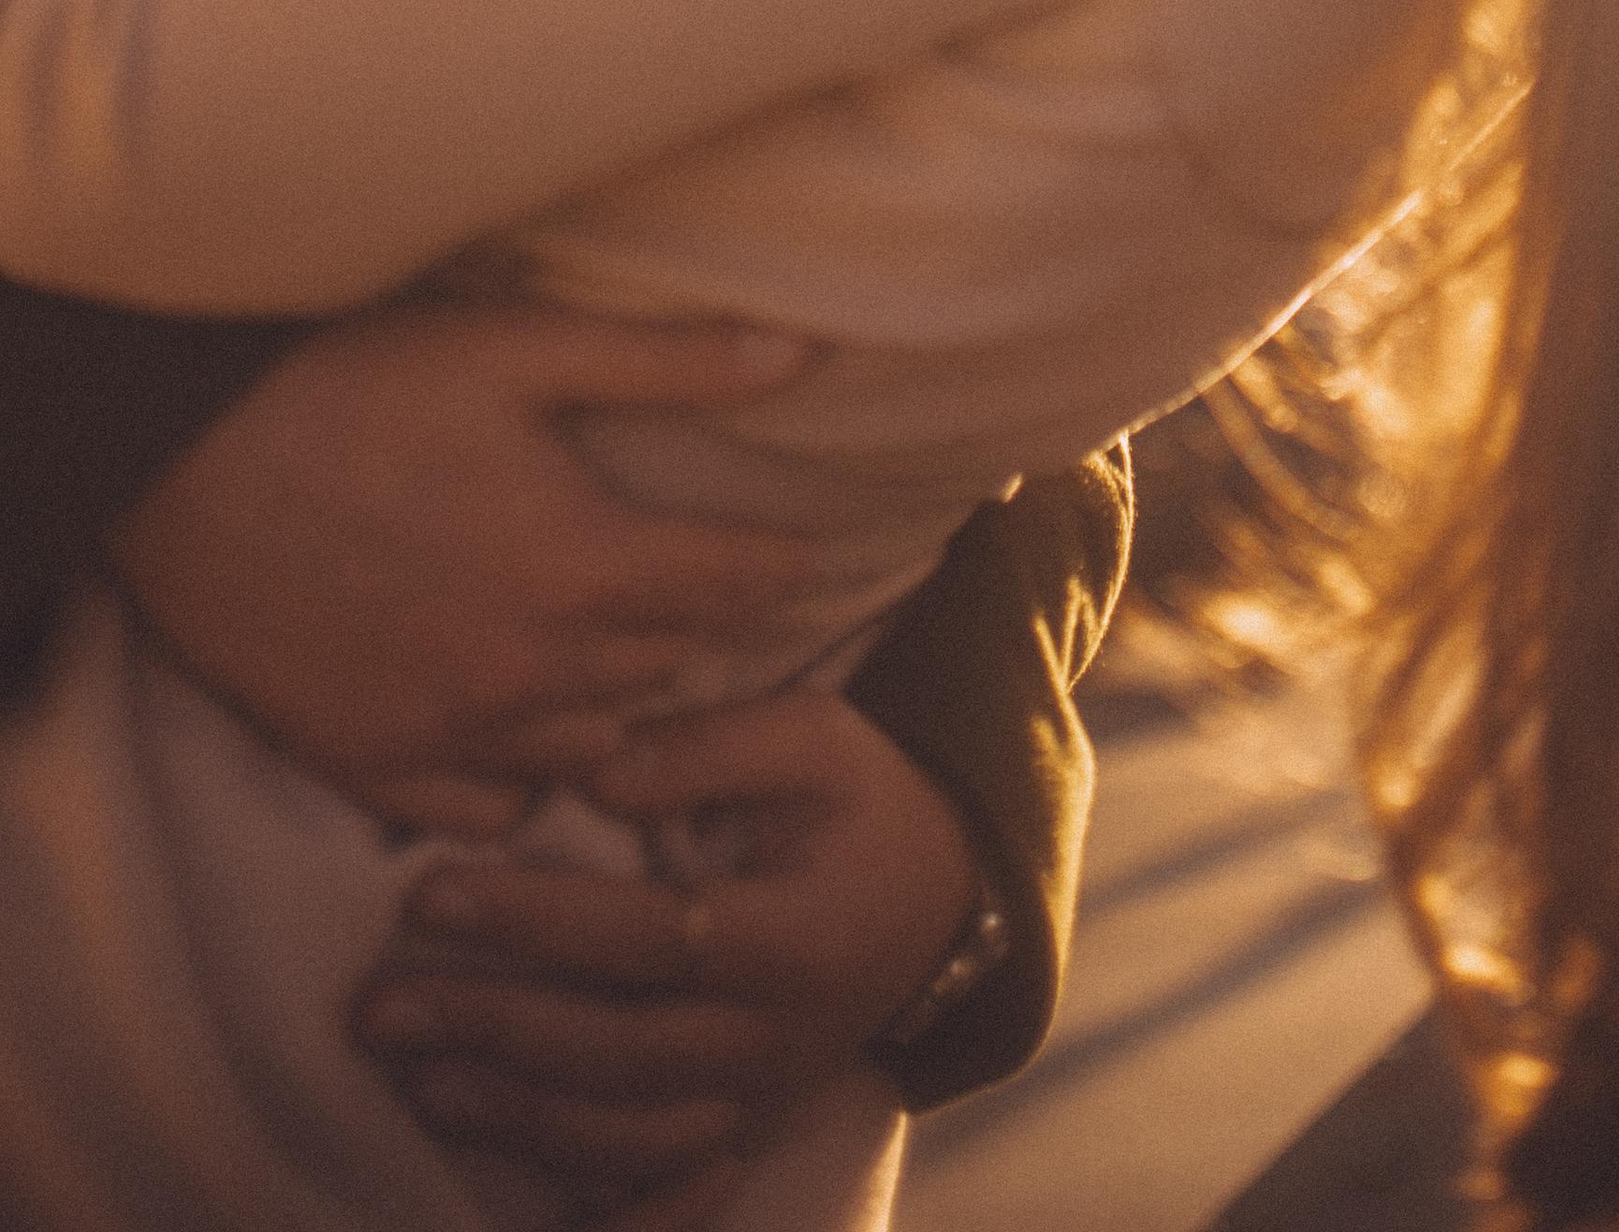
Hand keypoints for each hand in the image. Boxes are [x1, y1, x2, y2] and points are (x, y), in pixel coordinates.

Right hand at [107, 299, 829, 833]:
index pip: (734, 585)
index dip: (781, 564)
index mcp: (582, 565)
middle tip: (716, 592)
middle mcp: (529, 672)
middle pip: (671, 667)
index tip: (804, 554)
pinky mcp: (371, 766)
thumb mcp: (521, 347)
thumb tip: (803, 356)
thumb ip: (670, 363)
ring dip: (625, 702)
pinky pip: (491, 808)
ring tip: (629, 655)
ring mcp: (448, 733)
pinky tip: (527, 725)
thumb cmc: (355, 383)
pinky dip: (526, 773)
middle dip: (706, 625)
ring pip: (594, 748)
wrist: (181, 461)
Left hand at [351, 692, 972, 1205]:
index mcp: (793, 937)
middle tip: (380, 1003)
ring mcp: (754, 1097)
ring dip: (507, 1109)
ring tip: (413, 1073)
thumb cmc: (866, 802)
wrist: (945, 902)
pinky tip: (487, 1134)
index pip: (648, 940)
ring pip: (619, 1133)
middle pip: (615, 1054)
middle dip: (490, 1029)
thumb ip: (714, 745)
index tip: (431, 892)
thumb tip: (597, 773)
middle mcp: (772, 1040)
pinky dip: (562, 1165)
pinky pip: (644, 1173)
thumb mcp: (817, 737)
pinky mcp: (739, 1127)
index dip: (537, 923)